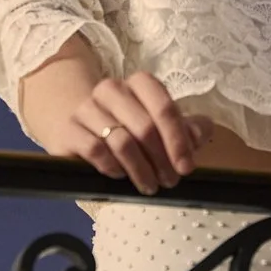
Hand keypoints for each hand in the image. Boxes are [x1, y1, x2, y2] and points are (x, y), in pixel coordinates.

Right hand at [46, 69, 217, 194]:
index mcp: (139, 84)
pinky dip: (113, 167)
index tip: (186, 166)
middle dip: (162, 160)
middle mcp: (111, 90)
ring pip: (121, 142)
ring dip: (140, 170)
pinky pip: (96, 150)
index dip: (178, 139)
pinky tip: (121, 175)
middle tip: (170, 181)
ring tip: (149, 186)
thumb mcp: (160, 126)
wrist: (79, 127)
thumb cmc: (128, 127)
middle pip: (144, 127)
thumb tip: (201, 131)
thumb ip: (185, 128)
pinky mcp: (70, 130)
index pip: (163, 106)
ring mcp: (87, 108)